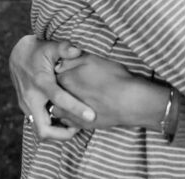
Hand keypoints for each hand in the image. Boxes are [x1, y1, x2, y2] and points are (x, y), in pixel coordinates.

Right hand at [9, 35, 92, 140]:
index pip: (59, 99)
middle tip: (81, 128)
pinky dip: (52, 125)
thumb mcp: (51, 46)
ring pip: (40, 129)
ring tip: (76, 126)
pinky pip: (38, 123)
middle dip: (62, 134)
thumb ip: (65, 48)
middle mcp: (31, 98)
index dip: (76, 109)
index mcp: (40, 82)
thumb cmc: (39, 50)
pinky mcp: (26, 108)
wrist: (18, 54)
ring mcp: (26, 105)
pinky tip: (66, 119)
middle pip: (44, 128)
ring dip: (57, 132)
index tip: (91, 116)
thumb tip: (78, 50)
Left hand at [52, 54, 170, 130]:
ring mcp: (71, 114)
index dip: (62, 72)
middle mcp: (63, 99)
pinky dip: (71, 115)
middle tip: (73, 84)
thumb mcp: (93, 60)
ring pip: (58, 109)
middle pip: (54, 93)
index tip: (68, 71)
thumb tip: (60, 63)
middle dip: (60, 89)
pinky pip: (68, 121)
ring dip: (62, 104)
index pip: (54, 74)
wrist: (129, 102)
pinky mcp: (80, 125)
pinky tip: (80, 109)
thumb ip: (73, 59)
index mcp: (65, 80)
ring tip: (75, 98)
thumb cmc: (113, 78)